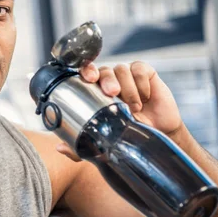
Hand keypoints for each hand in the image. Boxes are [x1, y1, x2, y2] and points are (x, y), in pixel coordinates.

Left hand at [56, 61, 183, 160]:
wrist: (158, 137)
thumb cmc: (127, 135)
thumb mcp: (102, 144)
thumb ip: (81, 147)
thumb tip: (59, 147)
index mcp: (96, 91)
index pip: (86, 74)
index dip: (86, 71)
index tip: (89, 78)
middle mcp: (110, 80)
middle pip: (104, 70)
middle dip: (107, 79)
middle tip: (113, 93)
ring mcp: (128, 75)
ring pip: (122, 69)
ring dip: (127, 88)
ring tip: (134, 108)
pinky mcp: (146, 74)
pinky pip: (140, 69)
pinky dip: (141, 83)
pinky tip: (145, 98)